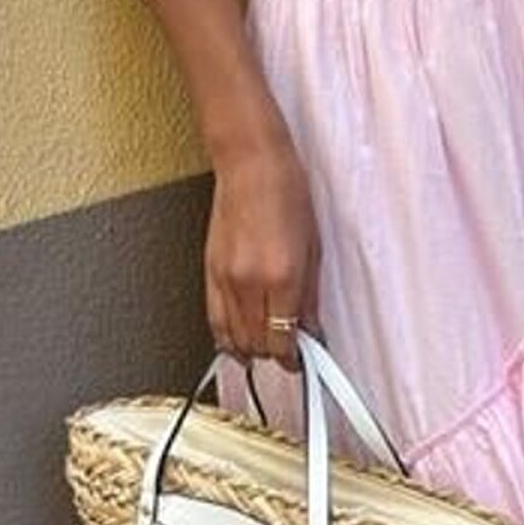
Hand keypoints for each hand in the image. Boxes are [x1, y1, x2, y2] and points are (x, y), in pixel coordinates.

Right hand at [204, 139, 322, 370]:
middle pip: (257, 345)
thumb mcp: (313, 248)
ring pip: (233, 339)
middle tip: (290, 350)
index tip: (304, 359)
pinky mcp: (209, 272)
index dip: (295, 358)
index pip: (284, 340)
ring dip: (251, 349)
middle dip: (275, 355)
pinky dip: (227, 336)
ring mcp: (225, 279)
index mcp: (282, 277)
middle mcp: (250, 283)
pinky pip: (214, 320)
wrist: (251, 164)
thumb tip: (311, 330)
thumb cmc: (286, 194)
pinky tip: (240, 338)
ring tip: (267, 345)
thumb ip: (310, 297)